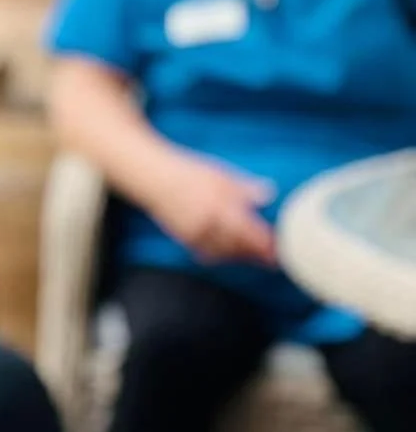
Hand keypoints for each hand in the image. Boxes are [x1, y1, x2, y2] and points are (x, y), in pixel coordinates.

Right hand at [146, 152, 278, 266]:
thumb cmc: (186, 171)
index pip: (250, 233)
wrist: (151, 176)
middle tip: (271, 259)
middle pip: (238, 248)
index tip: (278, 250)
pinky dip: (220, 254)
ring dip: (239, 256)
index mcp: (221, 207)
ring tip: (251, 256)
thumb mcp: (219, 174)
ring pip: (223, 253)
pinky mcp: (184, 237)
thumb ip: (244, 187)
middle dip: (255, 254)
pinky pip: (207, 252)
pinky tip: (227, 252)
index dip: (266, 245)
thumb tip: (268, 193)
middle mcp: (209, 224)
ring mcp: (196, 233)